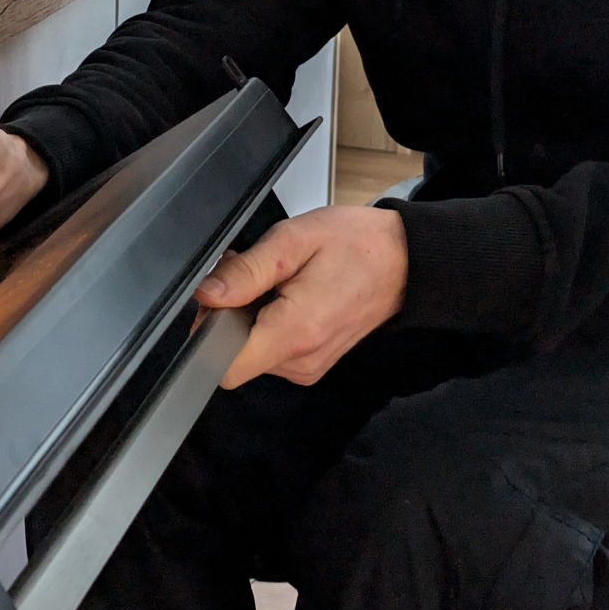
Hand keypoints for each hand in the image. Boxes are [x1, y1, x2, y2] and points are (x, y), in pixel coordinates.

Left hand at [195, 205, 407, 387]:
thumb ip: (246, 272)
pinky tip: (286, 295)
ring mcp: (309, 368)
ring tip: (276, 280)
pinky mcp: (313, 364)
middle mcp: (301, 362)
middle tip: (251, 273)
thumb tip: (206, 295)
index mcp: (294, 333)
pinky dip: (268, 326)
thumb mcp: (293, 241)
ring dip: (249, 318)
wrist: (402, 259)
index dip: (210, 332)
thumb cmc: (353, 244)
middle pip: (235, 357)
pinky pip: (272, 353)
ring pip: (252, 355)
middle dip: (230, 316)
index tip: (220, 298)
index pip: (226, 367)